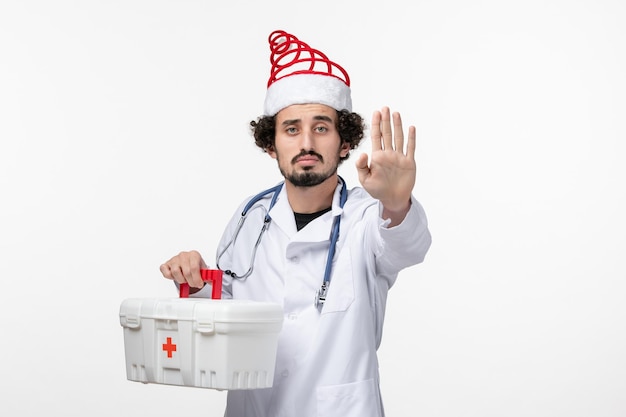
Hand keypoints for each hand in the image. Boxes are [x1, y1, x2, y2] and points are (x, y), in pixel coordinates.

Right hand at [159, 250, 207, 288]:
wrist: (188, 262)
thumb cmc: (195, 265)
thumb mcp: (204, 269)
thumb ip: (208, 276)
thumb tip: (213, 283)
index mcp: (194, 255)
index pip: (194, 267)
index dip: (197, 278)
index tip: (199, 284)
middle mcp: (183, 255)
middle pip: (186, 272)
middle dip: (191, 282)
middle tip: (193, 284)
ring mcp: (174, 259)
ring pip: (175, 272)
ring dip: (181, 279)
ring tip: (185, 280)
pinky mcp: (166, 264)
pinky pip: (165, 271)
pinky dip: (169, 276)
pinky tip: (176, 277)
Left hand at [355, 107, 415, 223]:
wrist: (392, 199)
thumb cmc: (377, 190)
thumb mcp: (365, 180)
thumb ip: (362, 166)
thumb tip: (363, 154)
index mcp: (378, 156)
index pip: (376, 136)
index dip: (376, 124)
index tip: (376, 112)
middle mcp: (388, 154)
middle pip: (387, 134)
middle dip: (385, 121)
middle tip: (385, 108)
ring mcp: (399, 157)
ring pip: (398, 138)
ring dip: (398, 126)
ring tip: (396, 113)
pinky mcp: (408, 163)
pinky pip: (410, 148)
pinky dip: (411, 138)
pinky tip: (411, 128)